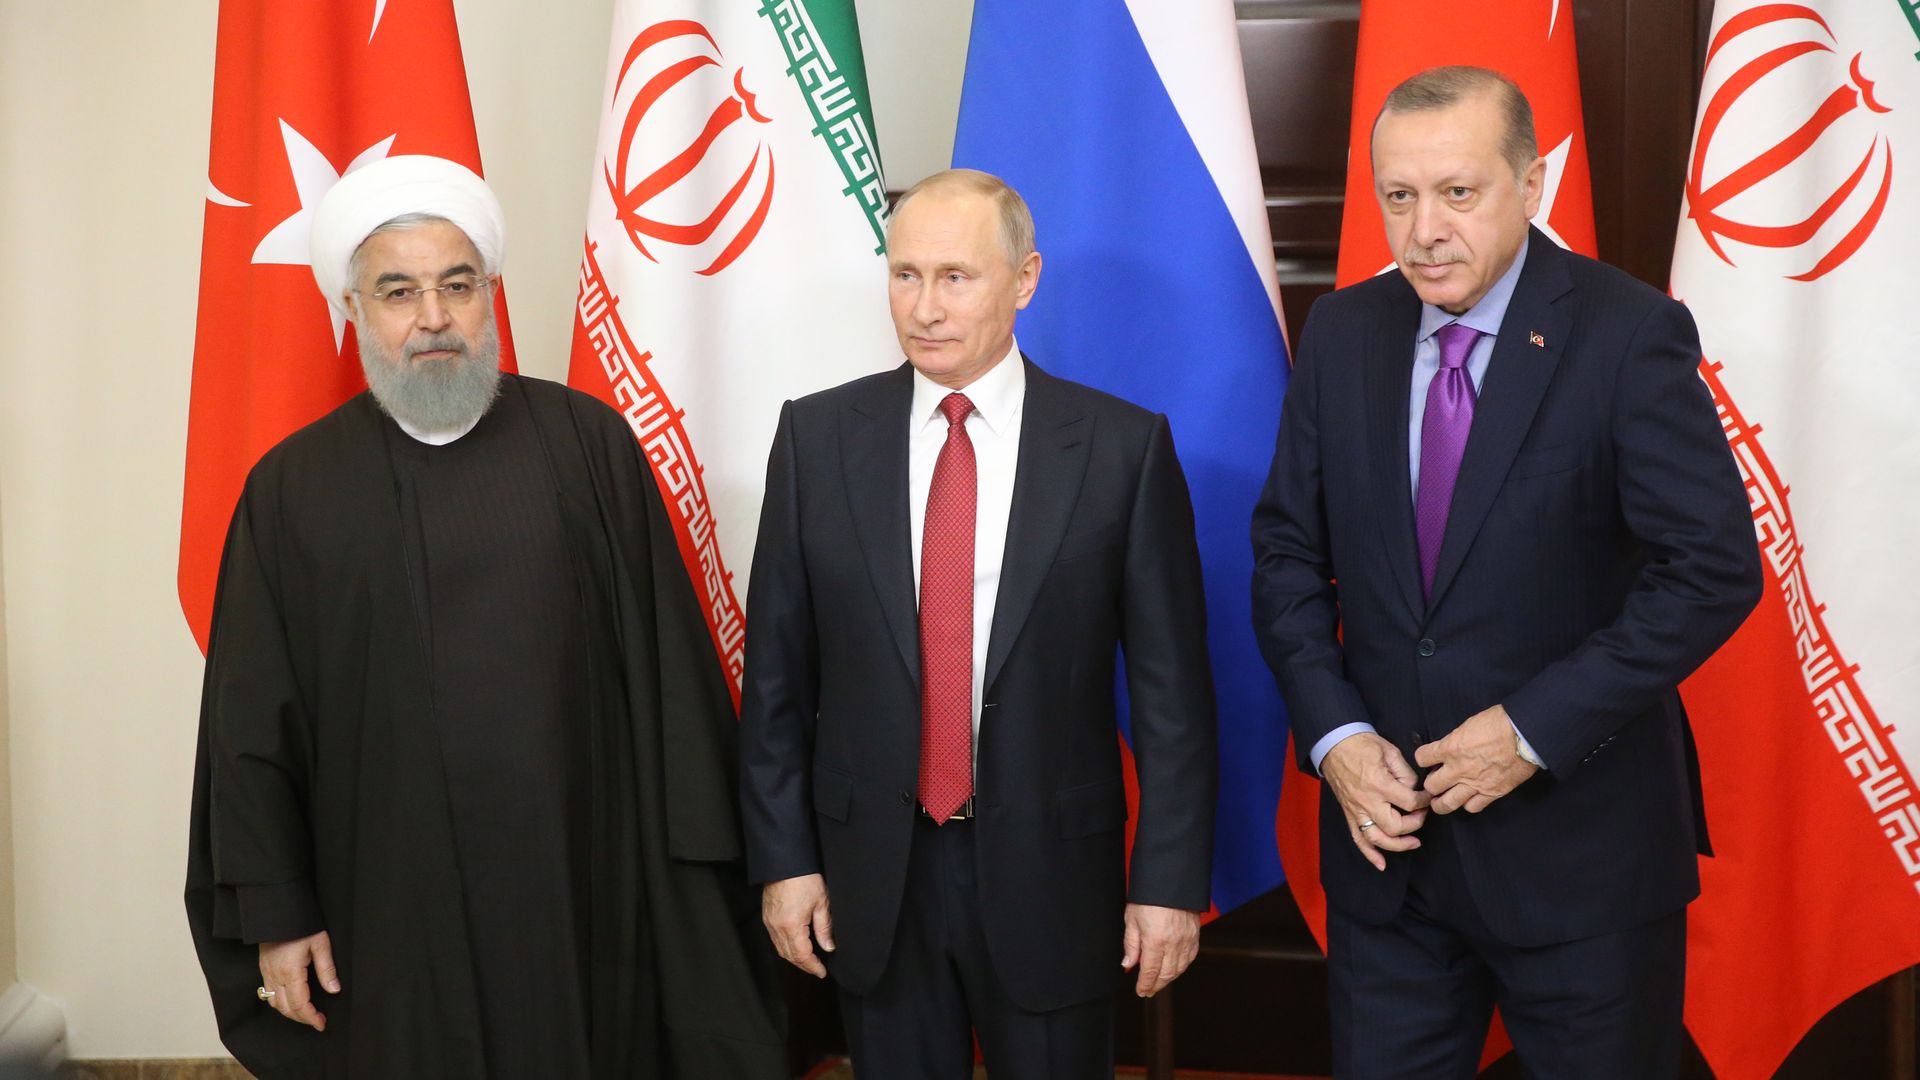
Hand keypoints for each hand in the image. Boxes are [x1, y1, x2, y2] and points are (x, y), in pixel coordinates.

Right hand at [257, 930, 338, 1030]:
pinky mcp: (264, 969)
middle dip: (302, 1018)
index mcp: (290, 971)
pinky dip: (279, 1003)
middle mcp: (275, 975)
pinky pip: (268, 993)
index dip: (310, 1017)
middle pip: (286, 1008)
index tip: (322, 1023)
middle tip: (317, 1021)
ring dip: (290, 1013)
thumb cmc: (301, 924)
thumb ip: (327, 969)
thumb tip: (334, 990)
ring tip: (306, 1014)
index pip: (299, 1004)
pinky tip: (291, 1002)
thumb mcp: (320, 943)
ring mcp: (267, 973)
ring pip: (275, 1003)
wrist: (278, 910)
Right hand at [762, 873, 833, 977]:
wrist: (785, 862)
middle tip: (816, 969)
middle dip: (803, 965)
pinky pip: (775, 939)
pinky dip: (786, 947)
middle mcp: (777, 927)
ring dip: (794, 958)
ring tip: (807, 961)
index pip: (802, 955)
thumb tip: (828, 947)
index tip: (822, 972)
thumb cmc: (803, 878)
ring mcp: (769, 922)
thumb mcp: (821, 903)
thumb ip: (824, 928)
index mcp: (791, 925)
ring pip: (780, 949)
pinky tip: (795, 946)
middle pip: (789, 956)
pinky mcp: (767, 917)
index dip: (812, 966)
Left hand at [1121, 903, 1199, 997]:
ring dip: (1169, 978)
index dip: (1145, 984)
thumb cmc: (1149, 896)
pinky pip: (1190, 958)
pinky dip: (1182, 967)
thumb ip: (1131, 944)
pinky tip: (1175, 968)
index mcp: (1155, 941)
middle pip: (1166, 974)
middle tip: (1148, 990)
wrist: (1172, 879)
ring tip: (1159, 982)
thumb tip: (1128, 964)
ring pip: (1179, 968)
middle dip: (1157, 985)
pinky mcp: (1195, 934)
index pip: (1150, 972)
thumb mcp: (1132, 919)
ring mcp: (1186, 940)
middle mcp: (1173, 944)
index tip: (1141, 991)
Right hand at [1320, 732, 1431, 870]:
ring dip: (1398, 845)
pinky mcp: (1349, 814)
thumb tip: (1413, 789)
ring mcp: (1356, 810)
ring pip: (1378, 839)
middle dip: (1414, 824)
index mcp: (1379, 784)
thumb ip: (1405, 773)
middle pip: (1396, 826)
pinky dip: (1370, 855)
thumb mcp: (1390, 751)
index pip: (1410, 803)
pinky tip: (1382, 864)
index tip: (1428, 797)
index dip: (1424, 801)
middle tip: (1421, 815)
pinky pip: (1358, 839)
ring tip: (1413, 843)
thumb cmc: (1362, 744)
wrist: (1334, 743)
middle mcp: (1368, 801)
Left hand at [1415, 704, 1538, 813]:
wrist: (1526, 735)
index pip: (1421, 758)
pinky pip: (1473, 807)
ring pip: (1447, 804)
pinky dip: (1468, 804)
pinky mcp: (1492, 793)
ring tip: (1441, 801)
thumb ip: (1455, 740)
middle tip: (1434, 783)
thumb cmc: (1499, 723)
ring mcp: (1475, 784)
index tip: (1427, 759)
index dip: (1423, 758)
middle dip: (1430, 785)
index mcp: (1450, 748)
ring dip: (1441, 803)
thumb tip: (1449, 748)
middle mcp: (1458, 769)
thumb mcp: (1468, 725)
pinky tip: (1468, 799)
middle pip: (1431, 786)